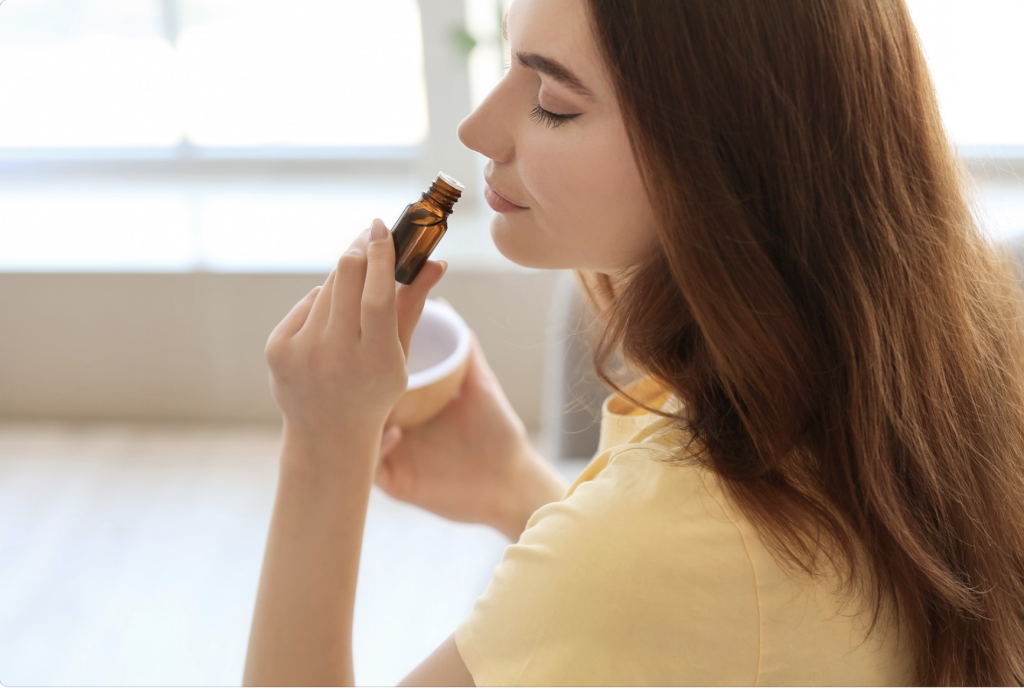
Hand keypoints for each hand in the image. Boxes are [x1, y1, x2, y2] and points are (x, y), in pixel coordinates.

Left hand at [265, 219, 447, 444]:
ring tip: (353, 305)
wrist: (328, 433)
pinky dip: (321, 306)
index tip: (381, 227)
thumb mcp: (400, 355)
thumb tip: (436, 261)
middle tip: (370, 236)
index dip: (380, 256)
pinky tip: (328, 330)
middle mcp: (335, 355)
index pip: (377, 295)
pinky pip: (306, 305)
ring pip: (327, 288)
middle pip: (346, 277)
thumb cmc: (374, 390)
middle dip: (360, 250)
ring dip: (344, 282)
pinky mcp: (278, 349)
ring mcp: (301, 352)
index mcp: (375, 360)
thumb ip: (413, 305)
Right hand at [374, 326, 567, 540]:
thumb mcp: (478, 382)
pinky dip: (375, 448)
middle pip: (357, 404)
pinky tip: (395, 432)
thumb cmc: (497, 432)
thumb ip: (463, 348)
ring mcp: (390, 455)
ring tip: (368, 397)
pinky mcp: (393, 483)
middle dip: (352, 383)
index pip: (373, 378)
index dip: (366, 358)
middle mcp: (392, 427)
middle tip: (358, 362)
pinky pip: (369, 467)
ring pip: (354, 434)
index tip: (367, 337)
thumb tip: (444, 306)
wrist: (511, 481)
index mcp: (406, 404)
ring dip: (355, 416)